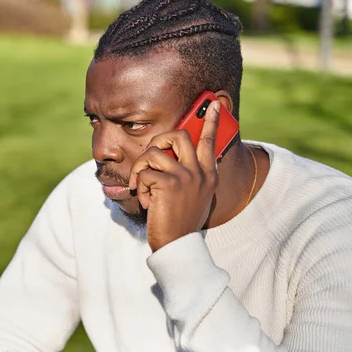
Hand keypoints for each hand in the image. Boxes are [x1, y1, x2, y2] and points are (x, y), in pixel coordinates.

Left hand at [128, 101, 220, 251]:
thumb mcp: (194, 197)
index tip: (213, 104)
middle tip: (150, 160)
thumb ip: (190, 177)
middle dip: (158, 142)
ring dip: (140, 169)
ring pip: (154, 152)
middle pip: (178, 135)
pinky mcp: (168, 184)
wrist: (177, 246)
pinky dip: (138, 186)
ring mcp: (186, 177)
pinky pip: (144, 172)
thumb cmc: (180, 222)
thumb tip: (172, 157)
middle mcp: (200, 172)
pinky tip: (145, 202)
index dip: (210, 121)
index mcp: (208, 175)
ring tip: (141, 187)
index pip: (209, 141)